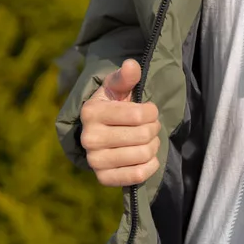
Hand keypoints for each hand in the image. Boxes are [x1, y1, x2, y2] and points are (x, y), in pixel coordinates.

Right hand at [79, 59, 161, 187]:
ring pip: (143, 155)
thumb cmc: (113, 103)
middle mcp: (89, 138)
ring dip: (153, 146)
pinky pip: (137, 176)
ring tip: (148, 140)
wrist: (100, 130)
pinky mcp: (103, 178)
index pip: (139, 115)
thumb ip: (126, 76)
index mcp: (92, 112)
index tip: (149, 110)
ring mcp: (94, 160)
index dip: (152, 112)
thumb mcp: (117, 86)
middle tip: (150, 126)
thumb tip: (131, 65)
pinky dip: (150, 165)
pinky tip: (147, 157)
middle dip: (154, 128)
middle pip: (143, 135)